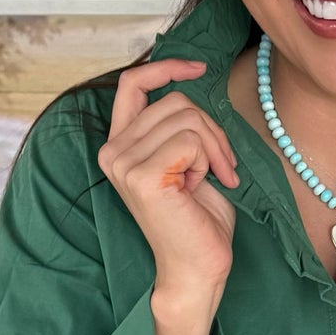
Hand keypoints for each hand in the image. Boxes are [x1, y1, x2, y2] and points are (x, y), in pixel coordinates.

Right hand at [97, 58, 239, 287]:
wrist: (198, 266)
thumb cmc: (199, 217)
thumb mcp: (188, 159)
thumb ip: (178, 125)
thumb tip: (193, 82)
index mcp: (120, 144)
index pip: (132, 83)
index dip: (166, 68)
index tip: (199, 67)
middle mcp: (113, 151)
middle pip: (175, 102)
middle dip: (211, 130)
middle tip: (223, 166)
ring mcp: (123, 163)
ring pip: (187, 118)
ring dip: (213, 148)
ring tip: (212, 179)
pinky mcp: (142, 176)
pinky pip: (190, 140)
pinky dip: (209, 161)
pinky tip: (201, 188)